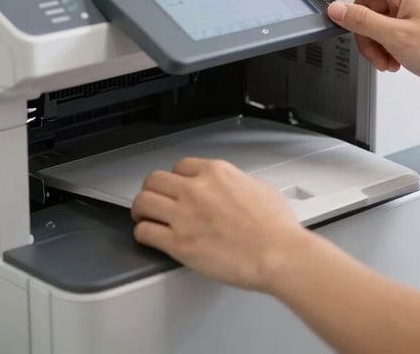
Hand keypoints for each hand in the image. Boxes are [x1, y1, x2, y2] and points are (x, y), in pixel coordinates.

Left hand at [131, 158, 308, 290]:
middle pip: (155, 180)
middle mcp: (196, 189)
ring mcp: (184, 215)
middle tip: (156, 200)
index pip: (180, 166)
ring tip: (145, 217)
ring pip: (142, 202)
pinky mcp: (178, 243)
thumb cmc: (275, 226)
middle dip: (154, 190)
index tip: (176, 186)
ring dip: (142, 210)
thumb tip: (232, 189)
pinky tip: (150, 237)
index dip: (176, 178)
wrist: (277, 252)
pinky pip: (144, 232)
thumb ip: (237, 183)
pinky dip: (143, 234)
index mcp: (217, 172)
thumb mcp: (259, 187)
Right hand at [302, 0, 419, 92]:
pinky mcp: (414, 26)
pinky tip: (397, 61)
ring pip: (374, 23)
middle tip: (376, 53)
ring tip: (390, 61)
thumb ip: (362, 20)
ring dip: (376, 45)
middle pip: (364, 7)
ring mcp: (412, 10)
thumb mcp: (396, 36)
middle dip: (364, 34)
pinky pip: (386, 32)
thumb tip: (337, 9)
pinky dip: (386, 48)